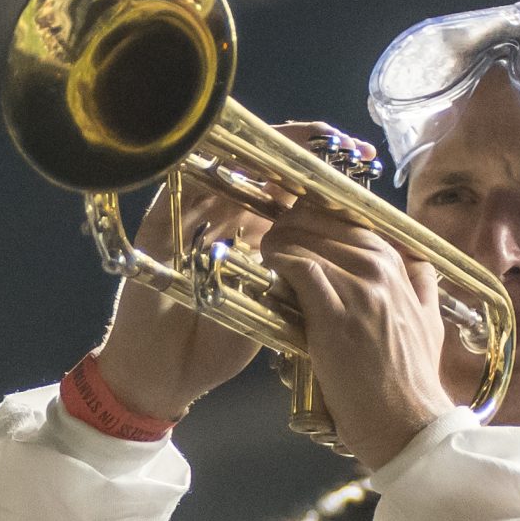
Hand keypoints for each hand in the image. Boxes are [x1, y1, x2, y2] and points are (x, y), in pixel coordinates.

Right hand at [92, 121, 357, 420]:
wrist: (163, 377)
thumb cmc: (213, 349)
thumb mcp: (272, 309)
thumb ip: (300, 278)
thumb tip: (353, 250)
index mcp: (251, 234)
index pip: (287, 188)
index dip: (323, 171)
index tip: (364, 159)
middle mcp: (220, 218)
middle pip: (259, 167)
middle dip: (301, 150)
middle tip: (342, 143)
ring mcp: (187, 219)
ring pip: (224, 166)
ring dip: (264, 152)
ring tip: (302, 145)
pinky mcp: (156, 226)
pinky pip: (180, 184)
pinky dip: (212, 171)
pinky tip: (246, 161)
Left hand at [260, 174, 458, 472]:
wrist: (408, 423)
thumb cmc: (411, 382)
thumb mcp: (429, 324)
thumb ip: (421, 290)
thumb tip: (416, 265)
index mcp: (406, 274)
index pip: (361, 228)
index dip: (327, 219)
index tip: (305, 220)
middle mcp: (386, 274)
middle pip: (335, 229)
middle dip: (301, 223)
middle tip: (278, 228)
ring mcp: (362, 292)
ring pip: (315, 245)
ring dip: (286, 239)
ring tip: (269, 244)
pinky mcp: (336, 316)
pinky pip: (303, 270)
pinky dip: (283, 260)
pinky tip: (271, 261)